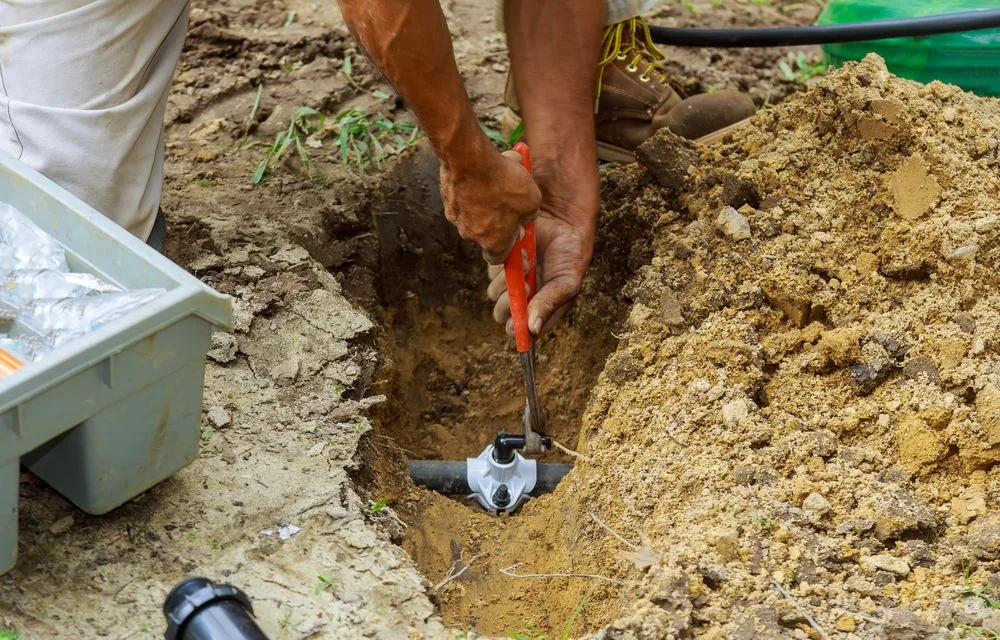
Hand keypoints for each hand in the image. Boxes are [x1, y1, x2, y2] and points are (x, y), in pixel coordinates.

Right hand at [440, 144, 541, 263]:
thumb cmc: (503, 183)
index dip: (507, 247)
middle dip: (498, 219)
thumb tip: (526, 215)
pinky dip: (473, 188)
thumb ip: (530, 214)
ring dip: (486, 201)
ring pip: (474, 213)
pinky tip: (482, 172)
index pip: (497, 259)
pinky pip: (464, 197)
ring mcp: (456, 218)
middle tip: (510, 200)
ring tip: (498, 179)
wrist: (469, 159)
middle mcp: (471, 235)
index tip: (514, 233)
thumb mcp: (532, 200)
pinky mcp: (447, 199)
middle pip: (486, 233)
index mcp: (493, 242)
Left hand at [487, 190, 596, 336]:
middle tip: (526, 286)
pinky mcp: (499, 262)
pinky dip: (506, 262)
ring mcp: (509, 280)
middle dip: (510, 304)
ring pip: (494, 293)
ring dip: (510, 280)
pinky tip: (521, 250)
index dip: (517, 329)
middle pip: (502, 314)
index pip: (521, 331)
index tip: (519, 322)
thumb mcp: (567, 282)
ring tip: (529, 260)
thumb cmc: (570, 253)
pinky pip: (493, 270)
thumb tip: (532, 330)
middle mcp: (522, 298)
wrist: (562, 218)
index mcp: (540, 309)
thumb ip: (550, 304)